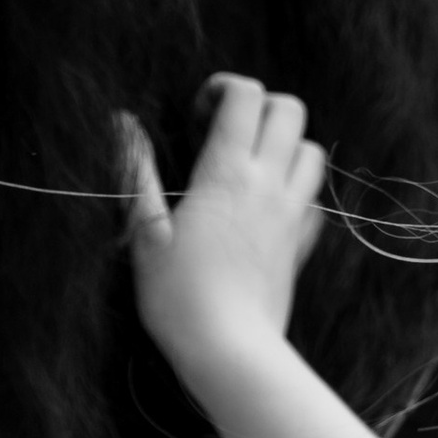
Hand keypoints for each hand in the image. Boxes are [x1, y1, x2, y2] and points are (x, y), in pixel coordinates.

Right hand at [119, 73, 327, 394]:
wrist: (230, 350)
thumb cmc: (178, 295)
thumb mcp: (145, 231)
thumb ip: (137, 171)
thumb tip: (122, 123)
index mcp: (226, 173)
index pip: (246, 96)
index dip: (224, 88)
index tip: (199, 114)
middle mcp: (267, 184)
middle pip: (290, 110)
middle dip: (262, 106)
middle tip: (230, 131)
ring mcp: (291, 214)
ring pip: (313, 151)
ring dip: (287, 145)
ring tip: (253, 165)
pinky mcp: (301, 246)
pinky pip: (316, 202)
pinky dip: (299, 192)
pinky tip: (271, 208)